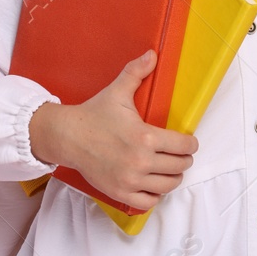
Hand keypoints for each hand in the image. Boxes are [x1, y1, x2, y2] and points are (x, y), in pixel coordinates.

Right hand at [29, 49, 197, 211]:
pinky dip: (154, 195)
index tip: (187, 141)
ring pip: (168, 185)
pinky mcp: (119, 192)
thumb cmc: (94, 114)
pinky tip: (152, 183)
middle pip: (180, 166)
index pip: (185, 145)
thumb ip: (137, 72)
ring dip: (173, 177)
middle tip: (179, 154)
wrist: (66, 136)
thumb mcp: (118, 91)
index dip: (190, 142)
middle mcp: (140, 161)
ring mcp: (129, 179)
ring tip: (169, 168)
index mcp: (145, 136)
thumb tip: (153, 53)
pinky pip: (148, 202)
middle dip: (183, 159)